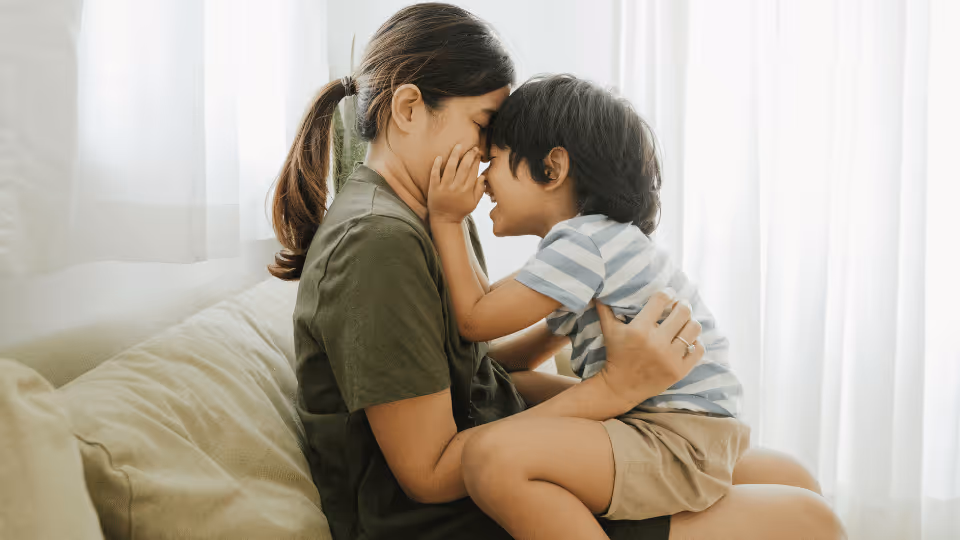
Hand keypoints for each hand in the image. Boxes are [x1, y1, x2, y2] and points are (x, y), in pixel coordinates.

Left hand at [428, 144, 484, 224]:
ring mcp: (445, 187)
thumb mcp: (473, 203)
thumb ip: (479, 190)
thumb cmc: (460, 211)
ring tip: (458, 146)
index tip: (477, 152)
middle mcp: (457, 187)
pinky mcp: (434, 188)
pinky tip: (440, 157)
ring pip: (450, 168)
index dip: (475, 160)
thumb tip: (482, 177)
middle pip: (463, 167)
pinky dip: (436, 165)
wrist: (445, 221)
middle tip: (471, 147)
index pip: (473, 171)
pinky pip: (435, 175)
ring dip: (454, 155)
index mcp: (467, 190)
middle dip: (468, 155)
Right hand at [593, 292, 702, 409]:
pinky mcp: (679, 371)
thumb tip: (598, 292)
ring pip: (693, 329)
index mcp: (639, 329)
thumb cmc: (616, 355)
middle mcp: (656, 343)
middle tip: (681, 305)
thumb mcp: (609, 331)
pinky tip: (689, 340)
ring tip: (686, 322)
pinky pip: (698, 350)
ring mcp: (669, 358)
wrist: (621, 387)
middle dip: (683, 305)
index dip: (667, 293)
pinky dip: (696, 342)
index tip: (669, 294)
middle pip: (682, 312)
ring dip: (691, 322)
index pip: (660, 300)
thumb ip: (605, 309)